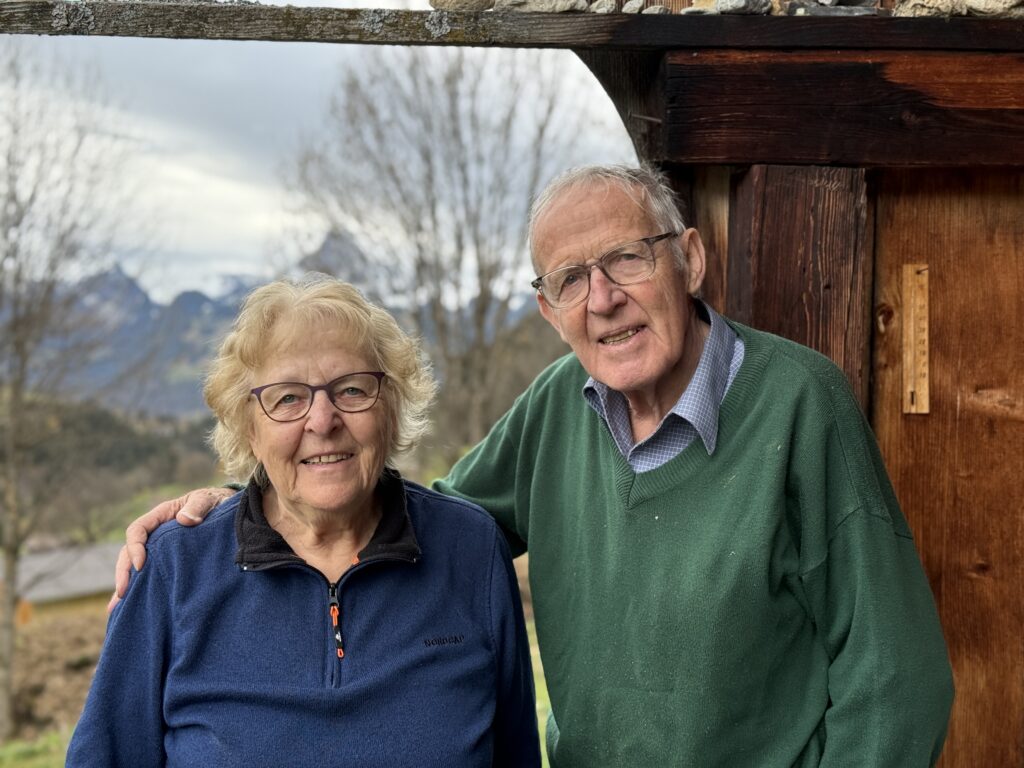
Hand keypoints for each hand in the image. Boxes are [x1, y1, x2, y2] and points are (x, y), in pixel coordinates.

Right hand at [107, 487, 235, 613]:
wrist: (225, 510)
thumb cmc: (213, 502)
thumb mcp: (206, 500)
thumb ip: (197, 507)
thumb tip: (185, 520)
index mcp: (160, 516)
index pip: (137, 530)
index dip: (135, 547)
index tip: (140, 565)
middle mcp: (154, 534)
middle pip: (129, 552)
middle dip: (123, 572)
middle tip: (123, 593)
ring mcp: (159, 549)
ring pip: (135, 566)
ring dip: (126, 585)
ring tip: (117, 608)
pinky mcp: (167, 562)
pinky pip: (149, 574)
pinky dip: (139, 589)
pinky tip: (130, 607)